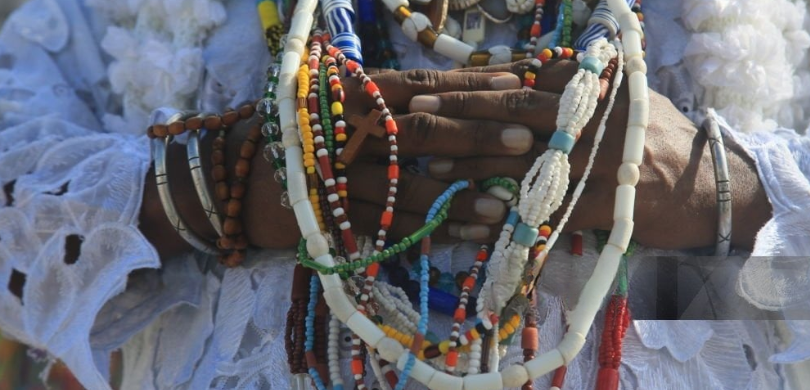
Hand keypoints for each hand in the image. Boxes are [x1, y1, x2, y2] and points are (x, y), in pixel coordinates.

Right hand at [245, 70, 531, 247]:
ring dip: (463, 193)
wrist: (236, 178)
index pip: (423, 84)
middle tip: (528, 138)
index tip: (523, 85)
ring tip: (510, 200)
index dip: (473, 86)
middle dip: (478, 134)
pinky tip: (473, 233)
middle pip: (422, 130)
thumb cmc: (302, 133)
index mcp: (354, 92)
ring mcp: (341, 177)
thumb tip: (463, 92)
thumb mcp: (343, 102)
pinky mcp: (335, 219)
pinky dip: (435, 230)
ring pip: (410, 186)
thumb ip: (394, 97)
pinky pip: (392, 227)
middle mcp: (349, 130)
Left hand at [409, 60, 770, 249]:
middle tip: (415, 117)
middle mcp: (591, 117)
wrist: (706, 186)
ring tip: (430, 163)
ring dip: (471, 162)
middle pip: (513, 111)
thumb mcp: (620, 94)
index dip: (473, 84)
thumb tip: (516, 74)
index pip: (521, 78)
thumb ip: (573, 82)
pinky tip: (472, 215)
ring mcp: (595, 161)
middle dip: (459, 114)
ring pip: (521, 157)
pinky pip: (544, 208)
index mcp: (593, 84)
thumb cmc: (655, 134)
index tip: (430, 88)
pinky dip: (507, 212)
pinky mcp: (599, 204)